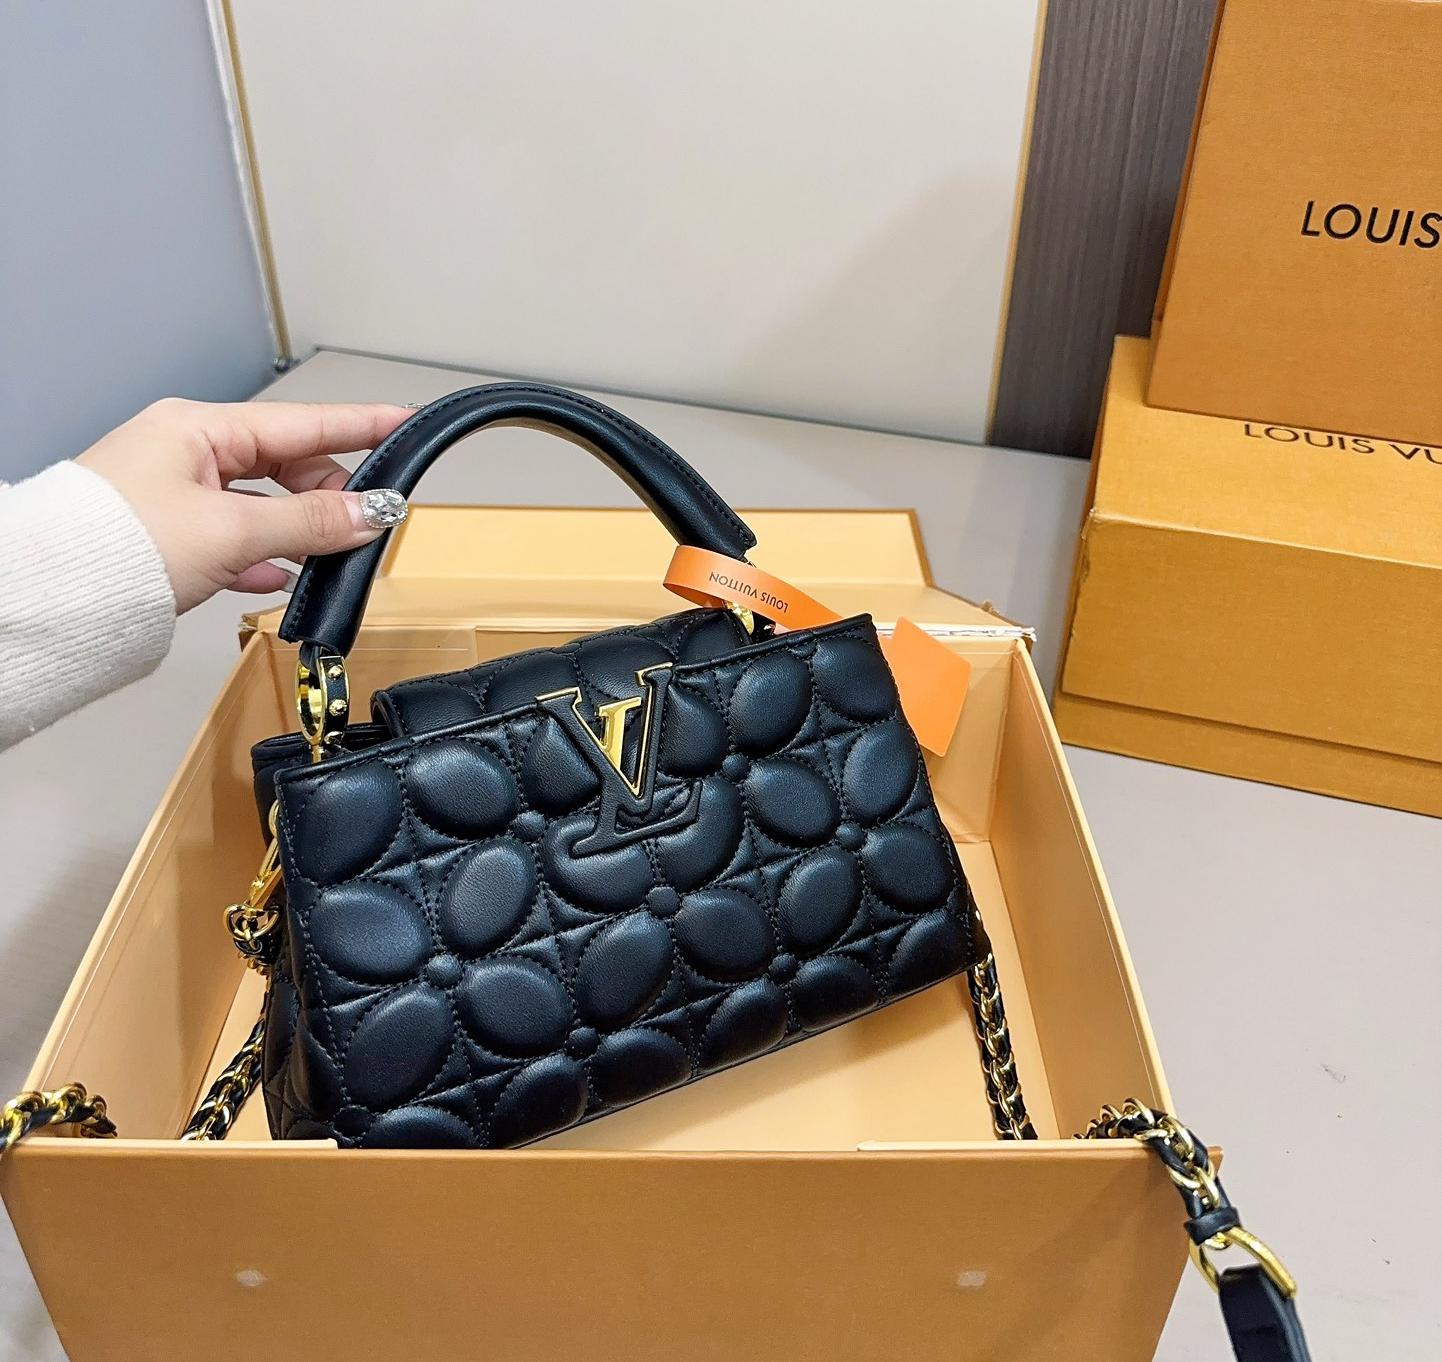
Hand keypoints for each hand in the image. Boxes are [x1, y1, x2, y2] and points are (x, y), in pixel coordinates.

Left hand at [77, 397, 412, 612]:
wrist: (50, 595)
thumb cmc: (117, 547)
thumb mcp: (231, 532)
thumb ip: (309, 523)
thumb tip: (370, 514)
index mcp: (198, 428)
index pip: (302, 421)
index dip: (360, 424)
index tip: (403, 420)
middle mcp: (186, 451)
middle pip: (285, 462)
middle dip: (328, 494)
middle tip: (364, 525)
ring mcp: (174, 491)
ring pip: (260, 501)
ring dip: (297, 529)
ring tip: (325, 558)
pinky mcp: (167, 532)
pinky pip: (234, 534)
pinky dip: (263, 554)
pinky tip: (278, 578)